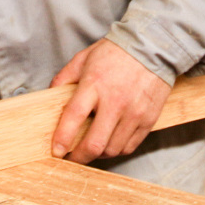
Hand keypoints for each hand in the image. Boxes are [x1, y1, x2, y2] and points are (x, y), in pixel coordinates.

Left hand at [49, 39, 171, 163]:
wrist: (153, 46)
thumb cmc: (116, 52)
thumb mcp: (84, 58)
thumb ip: (64, 77)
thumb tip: (50, 95)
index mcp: (94, 84)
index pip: (74, 117)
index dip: (62, 138)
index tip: (56, 151)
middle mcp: (115, 101)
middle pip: (95, 143)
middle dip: (79, 157)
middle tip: (72, 158)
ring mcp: (134, 112)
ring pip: (112, 149)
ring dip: (98, 154)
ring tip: (92, 148)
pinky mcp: (149, 119)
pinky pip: (130, 146)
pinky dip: (117, 150)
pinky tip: (110, 143)